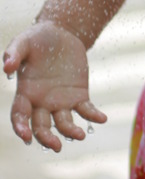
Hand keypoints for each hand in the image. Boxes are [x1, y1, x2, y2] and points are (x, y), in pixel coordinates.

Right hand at [3, 21, 106, 151]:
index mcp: (25, 93)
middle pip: (42, 127)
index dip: (21, 127)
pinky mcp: (79, 95)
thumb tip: (7, 67)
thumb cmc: (37, 38)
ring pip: (64, 123)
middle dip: (47, 138)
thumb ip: (13, 53)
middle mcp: (42, 102)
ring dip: (71, 131)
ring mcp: (61, 100)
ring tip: (80, 135)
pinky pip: (86, 109)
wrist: (60, 32)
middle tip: (56, 145)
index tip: (25, 137)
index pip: (20, 115)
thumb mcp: (23, 41)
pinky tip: (102, 118)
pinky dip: (93, 116)